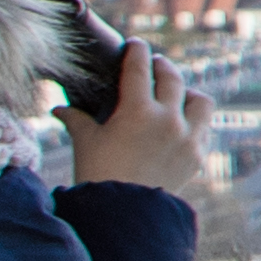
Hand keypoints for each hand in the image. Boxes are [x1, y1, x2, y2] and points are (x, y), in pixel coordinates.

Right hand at [61, 46, 209, 200]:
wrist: (123, 214)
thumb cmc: (97, 175)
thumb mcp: (85, 143)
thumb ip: (75, 120)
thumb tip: (57, 109)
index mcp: (138, 111)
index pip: (140, 69)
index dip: (137, 53)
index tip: (135, 45)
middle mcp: (169, 119)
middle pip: (173, 79)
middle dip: (162, 67)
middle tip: (155, 65)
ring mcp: (188, 137)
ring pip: (200, 101)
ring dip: (188, 93)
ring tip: (176, 94)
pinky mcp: (197, 156)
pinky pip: (203, 128)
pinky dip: (194, 121)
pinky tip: (182, 123)